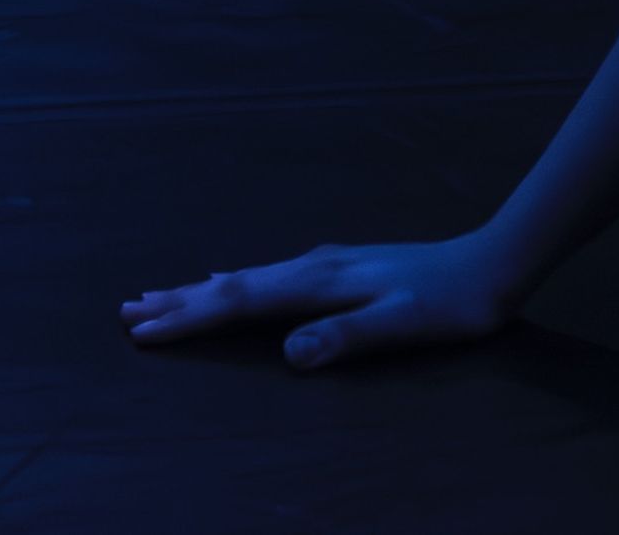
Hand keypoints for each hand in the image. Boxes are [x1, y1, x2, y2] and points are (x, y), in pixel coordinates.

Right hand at [122, 231, 518, 370]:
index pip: (240, 302)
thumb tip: (290, 355)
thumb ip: (347, 338)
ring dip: (200, 290)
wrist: (493, 264)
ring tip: (159, 295)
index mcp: (320, 282)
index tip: (142, 332)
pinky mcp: (339, 267)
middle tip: (126, 311)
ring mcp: (326, 263)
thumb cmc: (451, 305)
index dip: (190, 319)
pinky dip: (235, 282)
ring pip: (247, 277)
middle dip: (179, 301)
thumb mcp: (402, 324)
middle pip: (232, 285)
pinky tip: (230, 279)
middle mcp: (315, 266)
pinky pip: (267, 276)